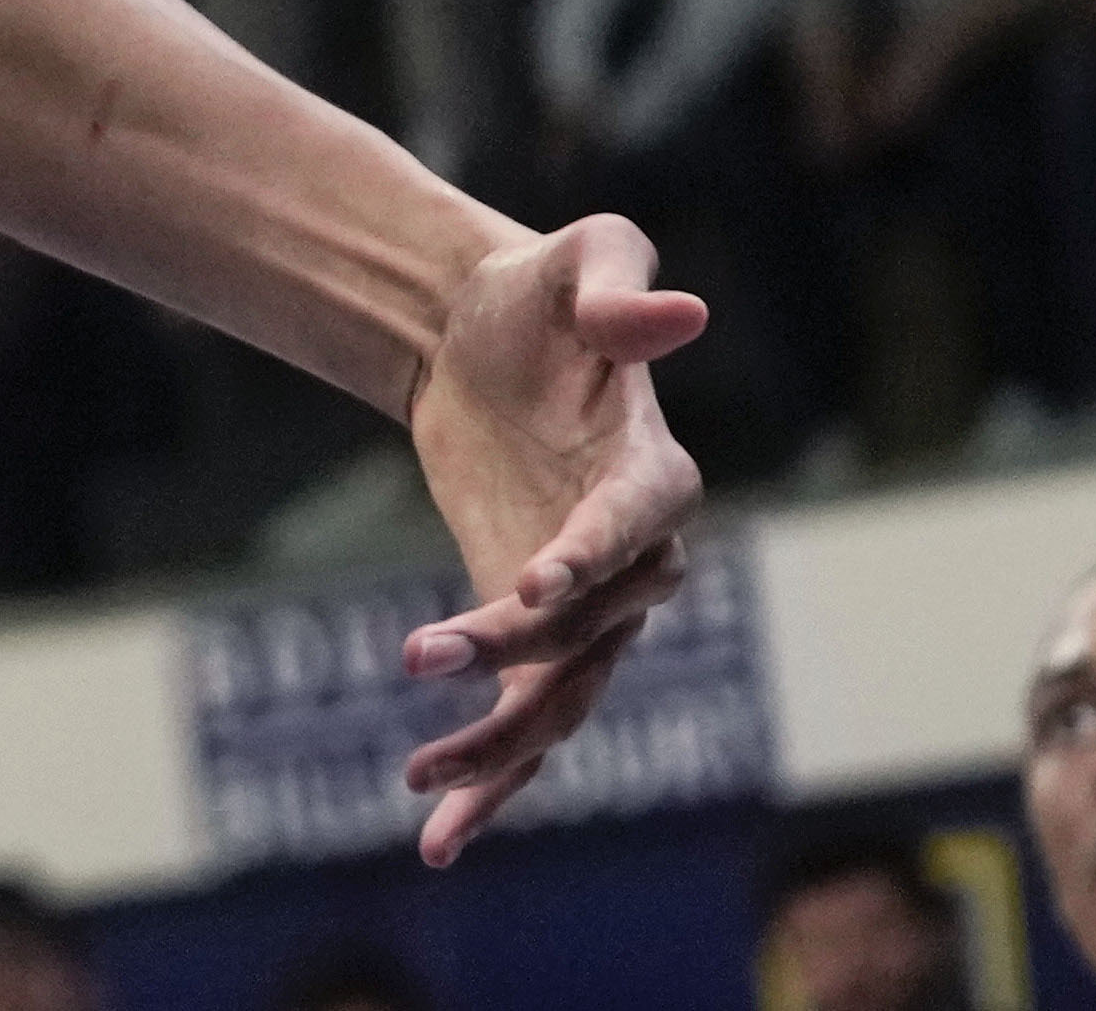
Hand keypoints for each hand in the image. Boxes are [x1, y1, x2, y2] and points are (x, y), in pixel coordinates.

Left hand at [391, 210, 707, 861]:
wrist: (484, 334)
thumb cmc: (543, 289)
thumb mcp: (584, 255)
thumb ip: (620, 283)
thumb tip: (677, 311)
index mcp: (657, 472)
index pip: (631, 530)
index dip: (586, 561)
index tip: (529, 590)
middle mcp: (640, 558)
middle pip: (589, 625)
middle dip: (512, 650)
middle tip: (419, 654)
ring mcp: (592, 607)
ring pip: (562, 699)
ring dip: (498, 748)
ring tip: (418, 785)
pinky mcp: (537, 631)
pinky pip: (526, 718)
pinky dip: (490, 777)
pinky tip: (436, 838)